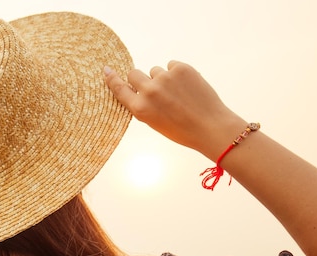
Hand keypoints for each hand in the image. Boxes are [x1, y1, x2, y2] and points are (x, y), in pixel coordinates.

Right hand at [105, 61, 244, 158]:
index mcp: (140, 109)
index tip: (106, 70)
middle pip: (134, 73)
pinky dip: (176, 73)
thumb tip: (137, 87)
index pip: (120, 89)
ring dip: (162, 78)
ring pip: (155, 71)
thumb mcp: (154, 122)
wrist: (210, 126)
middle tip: (154, 88)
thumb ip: (143, 105)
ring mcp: (165, 78)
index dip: (112, 79)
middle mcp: (149, 91)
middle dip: (140, 79)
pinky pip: (171, 65)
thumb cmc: (182, 130)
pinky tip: (186, 86)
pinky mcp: (181, 68)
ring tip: (177, 93)